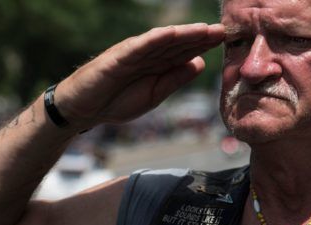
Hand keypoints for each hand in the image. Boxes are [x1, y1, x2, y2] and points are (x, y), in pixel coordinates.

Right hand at [55, 23, 224, 130]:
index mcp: (157, 64)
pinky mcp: (119, 57)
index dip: (204, 46)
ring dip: (185, 35)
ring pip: (163, 42)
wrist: (84, 109)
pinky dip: (156, 39)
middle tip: (225, 30)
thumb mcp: (154, 95)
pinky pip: (140, 46)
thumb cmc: (116, 102)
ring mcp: (134, 53)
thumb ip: (175, 79)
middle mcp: (148, 54)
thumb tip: (200, 63)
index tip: (226, 42)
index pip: (185, 52)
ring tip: (206, 30)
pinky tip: (173, 34)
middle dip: (201, 37)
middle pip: (179, 43)